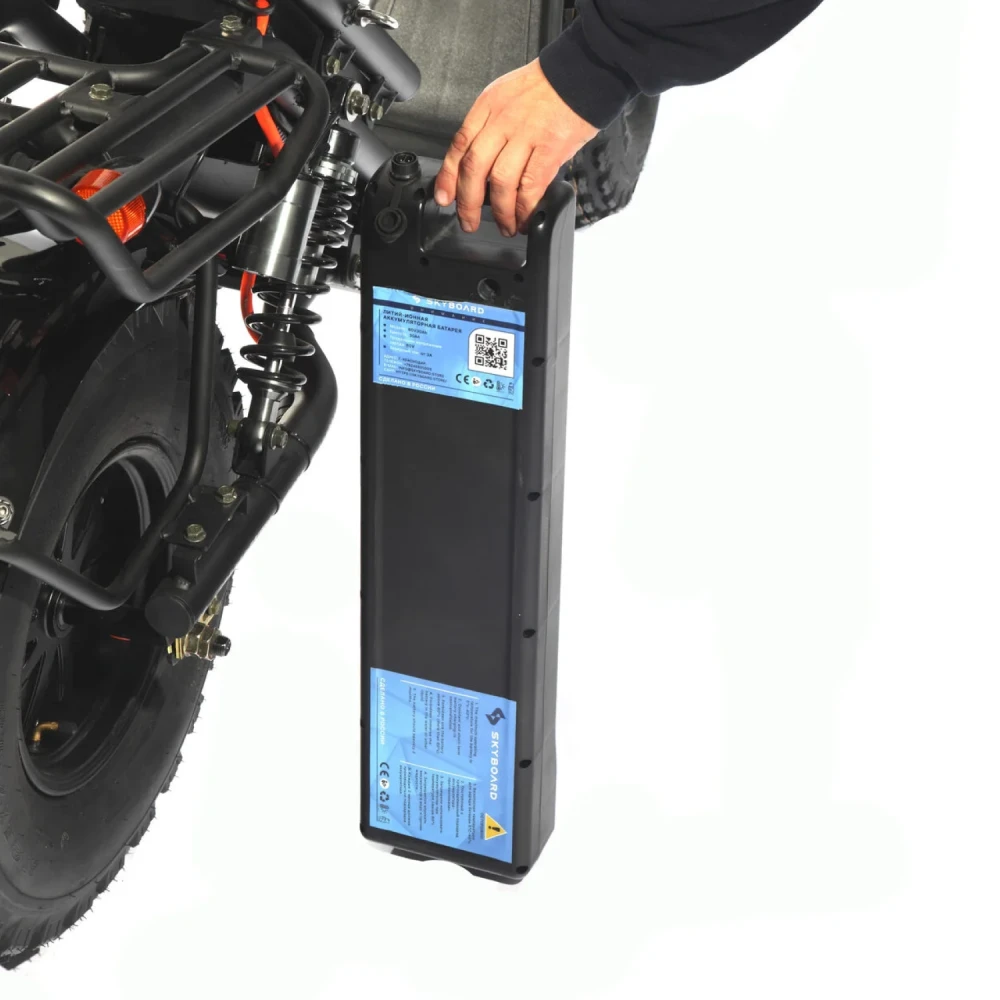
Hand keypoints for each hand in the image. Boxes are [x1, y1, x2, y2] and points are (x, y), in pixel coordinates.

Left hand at [434, 59, 597, 236]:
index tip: (444, 198)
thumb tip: (481, 167)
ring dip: (501, 212)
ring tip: (505, 226)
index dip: (448, 177)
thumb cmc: (548, 88)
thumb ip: (491, 127)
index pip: (459, 146)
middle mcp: (503, 120)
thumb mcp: (507, 97)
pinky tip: (525, 219)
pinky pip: (530, 187)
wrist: (581, 74)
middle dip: (468, 203)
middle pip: (474, 168)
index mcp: (488, 106)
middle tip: (469, 222)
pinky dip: (525, 209)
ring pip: (501, 182)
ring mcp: (526, 135)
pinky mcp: (549, 149)